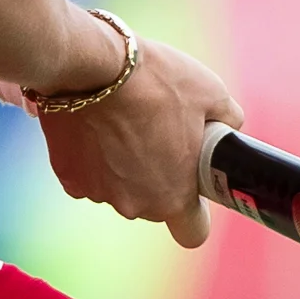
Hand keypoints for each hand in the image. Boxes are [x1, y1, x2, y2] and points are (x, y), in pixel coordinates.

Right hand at [38, 32, 244, 248]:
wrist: (91, 65)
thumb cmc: (156, 81)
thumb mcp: (212, 92)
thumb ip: (227, 119)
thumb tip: (230, 125)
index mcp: (173, 196)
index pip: (192, 233)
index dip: (196, 213)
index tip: (195, 185)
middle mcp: (135, 205)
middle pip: (154, 204)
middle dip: (160, 177)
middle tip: (161, 134)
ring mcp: (98, 193)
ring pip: (121, 188)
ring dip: (126, 166)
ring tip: (128, 122)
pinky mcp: (68, 176)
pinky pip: (90, 174)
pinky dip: (95, 156)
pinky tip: (100, 124)